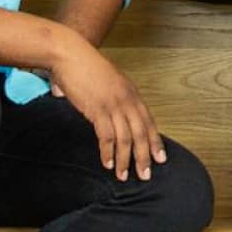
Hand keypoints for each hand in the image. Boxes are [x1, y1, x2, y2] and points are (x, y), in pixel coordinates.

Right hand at [49, 34, 166, 181]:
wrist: (71, 55)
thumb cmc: (87, 68)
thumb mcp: (110, 82)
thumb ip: (115, 98)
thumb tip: (113, 117)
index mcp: (132, 93)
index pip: (149, 122)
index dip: (155, 141)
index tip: (160, 158)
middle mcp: (127, 99)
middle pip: (141, 133)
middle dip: (145, 157)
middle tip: (145, 175)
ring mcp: (114, 105)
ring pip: (126, 138)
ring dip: (125, 160)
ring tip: (123, 175)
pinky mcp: (98, 110)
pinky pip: (107, 136)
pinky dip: (108, 152)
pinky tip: (107, 163)